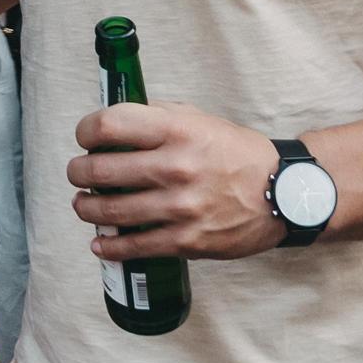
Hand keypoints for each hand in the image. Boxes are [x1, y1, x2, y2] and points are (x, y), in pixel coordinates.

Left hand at [67, 102, 284, 260]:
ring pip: (110, 210)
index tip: (85, 137)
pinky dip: (109, 246)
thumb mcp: (199, 119)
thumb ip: (158, 116)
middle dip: (79, 171)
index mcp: (176, 131)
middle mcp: (175, 167)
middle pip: (99, 170)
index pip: (109, 125)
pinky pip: (135, 246)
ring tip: (83, 204)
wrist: (284, 194)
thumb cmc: (237, 153)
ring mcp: (180, 207)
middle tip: (78, 172)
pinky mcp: (186, 240)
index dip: (86, 131)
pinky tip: (100, 243)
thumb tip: (116, 124)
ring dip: (87, 207)